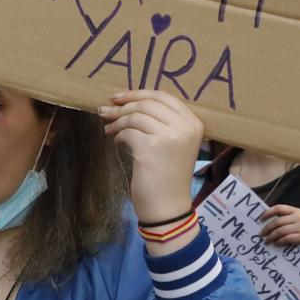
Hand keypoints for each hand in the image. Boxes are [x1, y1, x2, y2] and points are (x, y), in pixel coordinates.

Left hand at [99, 90, 204, 223]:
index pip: (164, 96)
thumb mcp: (175, 144)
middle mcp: (185, 127)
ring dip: (117, 121)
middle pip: (147, 104)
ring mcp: (169, 137)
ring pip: (135, 116)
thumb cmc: (168, 175)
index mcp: (194, 123)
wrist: (168, 206)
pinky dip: (118, 135)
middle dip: (122, 106)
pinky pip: (128, 132)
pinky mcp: (151, 148)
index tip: (119, 97)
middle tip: (105, 111)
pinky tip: (117, 143)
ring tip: (109, 130)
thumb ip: (163, 122)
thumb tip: (129, 101)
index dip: (138, 93)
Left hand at [259, 204, 299, 254]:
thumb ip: (285, 220)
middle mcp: (299, 217)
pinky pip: (288, 238)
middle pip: (277, 221)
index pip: (278, 208)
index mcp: (295, 211)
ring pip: (281, 230)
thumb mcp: (296, 221)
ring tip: (267, 241)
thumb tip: (265, 224)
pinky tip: (276, 243)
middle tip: (261, 235)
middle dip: (267, 228)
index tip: (260, 220)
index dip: (267, 213)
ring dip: (271, 237)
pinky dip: (280, 241)